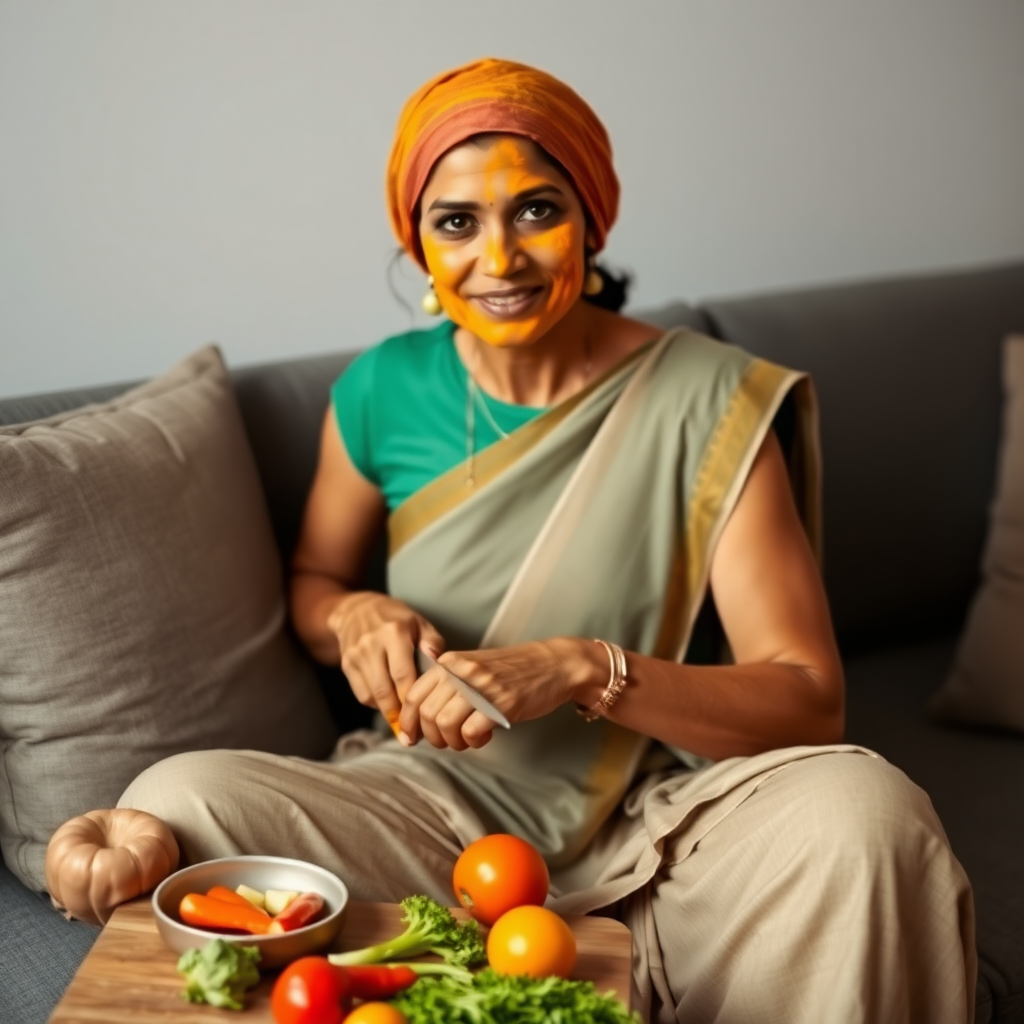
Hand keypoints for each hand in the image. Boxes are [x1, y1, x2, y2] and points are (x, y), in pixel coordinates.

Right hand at [327, 592, 445, 725]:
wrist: (356, 610)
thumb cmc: (397, 619)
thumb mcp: (419, 623)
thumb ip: (432, 642)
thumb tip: (439, 664)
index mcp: (394, 632)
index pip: (403, 674)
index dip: (413, 700)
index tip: (425, 718)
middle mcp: (372, 644)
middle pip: (385, 690)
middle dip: (400, 715)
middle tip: (413, 735)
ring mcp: (356, 655)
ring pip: (372, 695)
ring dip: (389, 713)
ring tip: (404, 726)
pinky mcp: (346, 664)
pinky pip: (362, 694)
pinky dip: (376, 704)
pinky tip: (389, 705)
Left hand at [398, 638, 586, 750]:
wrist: (554, 664)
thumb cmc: (513, 671)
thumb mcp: (473, 669)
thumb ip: (448, 686)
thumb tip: (419, 719)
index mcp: (451, 663)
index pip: (413, 695)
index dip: (407, 722)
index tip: (411, 738)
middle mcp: (461, 672)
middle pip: (425, 714)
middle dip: (432, 737)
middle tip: (448, 741)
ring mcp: (481, 686)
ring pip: (444, 724)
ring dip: (453, 742)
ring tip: (467, 740)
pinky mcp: (501, 703)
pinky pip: (471, 732)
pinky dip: (474, 742)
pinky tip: (486, 735)